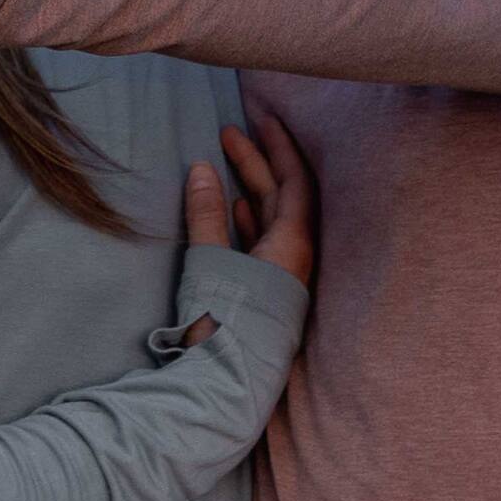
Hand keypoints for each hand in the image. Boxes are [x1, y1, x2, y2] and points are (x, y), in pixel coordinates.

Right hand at [175, 112, 315, 341]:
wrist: (228, 384)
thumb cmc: (222, 321)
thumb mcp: (209, 261)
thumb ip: (206, 214)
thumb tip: (203, 169)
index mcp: (293, 245)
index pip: (295, 181)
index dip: (279, 146)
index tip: (263, 116)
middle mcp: (297, 258)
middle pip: (283, 197)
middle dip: (258, 161)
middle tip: (230, 131)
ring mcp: (284, 276)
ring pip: (272, 219)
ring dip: (252, 187)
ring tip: (227, 160)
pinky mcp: (269, 292)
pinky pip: (265, 241)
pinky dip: (249, 218)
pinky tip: (234, 207)